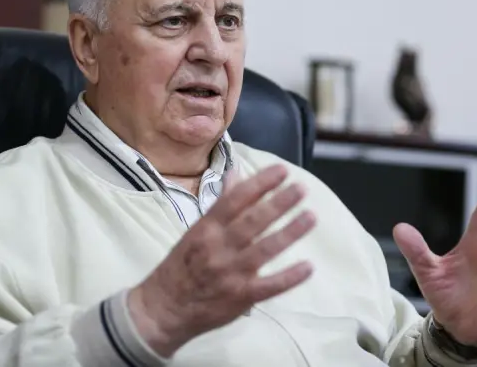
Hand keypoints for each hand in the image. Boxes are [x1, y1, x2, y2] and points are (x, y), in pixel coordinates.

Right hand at [127, 165, 315, 356]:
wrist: (165, 307)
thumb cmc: (183, 264)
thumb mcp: (197, 230)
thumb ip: (221, 203)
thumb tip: (237, 172)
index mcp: (207, 228)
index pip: (235, 199)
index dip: (260, 183)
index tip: (282, 171)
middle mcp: (219, 247)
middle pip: (253, 221)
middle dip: (279, 203)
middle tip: (301, 188)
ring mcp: (231, 273)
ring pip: (265, 249)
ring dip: (290, 232)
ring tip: (311, 217)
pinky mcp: (241, 296)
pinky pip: (269, 286)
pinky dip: (289, 277)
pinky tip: (308, 266)